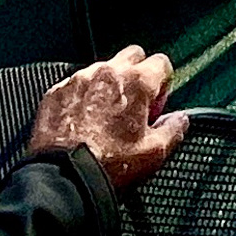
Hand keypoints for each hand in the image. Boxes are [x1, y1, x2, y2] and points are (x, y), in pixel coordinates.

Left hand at [28, 44, 188, 192]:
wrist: (64, 179)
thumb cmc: (108, 166)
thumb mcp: (153, 154)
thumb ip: (173, 130)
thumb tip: (180, 120)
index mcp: (137, 83)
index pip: (161, 63)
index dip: (163, 84)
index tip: (157, 104)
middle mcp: (108, 73)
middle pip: (132, 56)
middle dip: (137, 74)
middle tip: (134, 105)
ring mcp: (79, 80)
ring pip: (101, 69)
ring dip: (108, 85)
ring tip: (104, 116)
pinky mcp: (56, 92)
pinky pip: (75, 84)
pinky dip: (82, 96)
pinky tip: (82, 121)